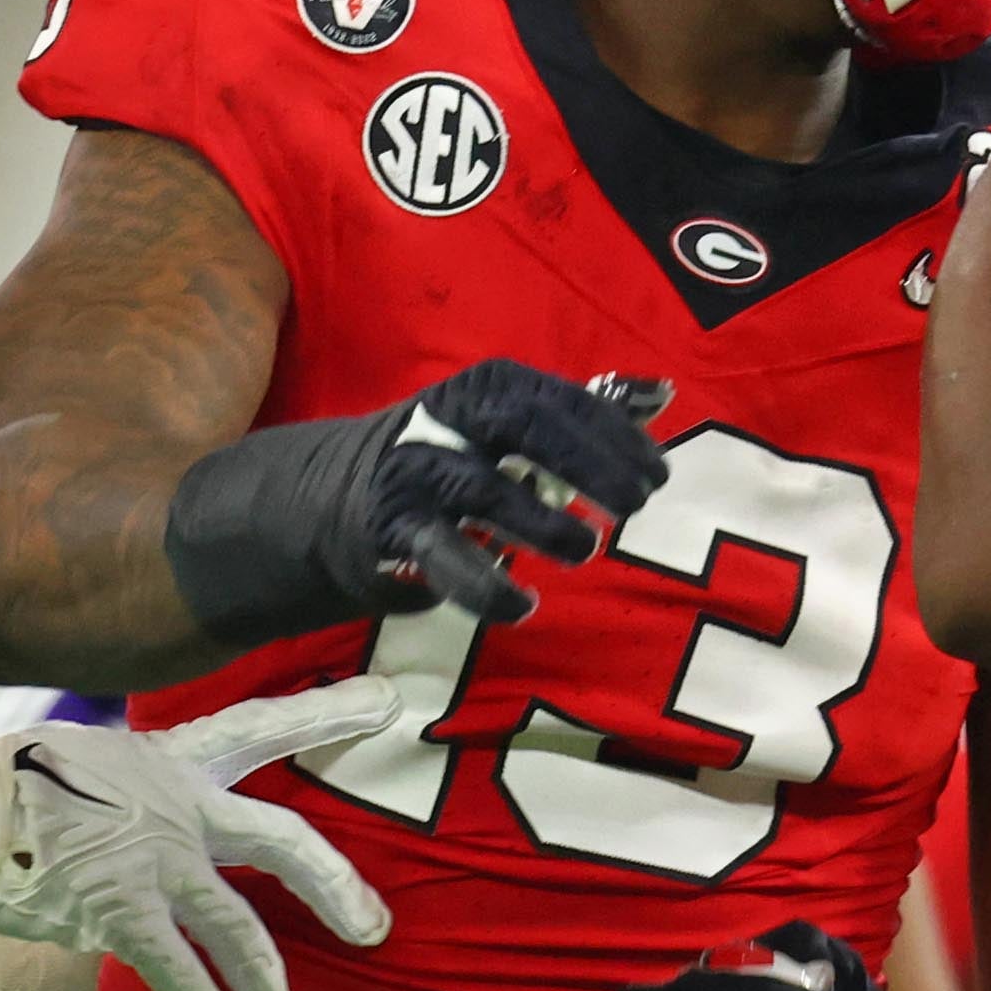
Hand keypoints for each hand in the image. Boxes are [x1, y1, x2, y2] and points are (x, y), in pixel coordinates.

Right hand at [0, 678, 403, 990]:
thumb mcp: (78, 757)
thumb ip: (125, 783)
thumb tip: (131, 800)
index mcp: (167, 760)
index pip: (258, 727)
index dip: (324, 713)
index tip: (386, 700)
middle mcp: (177, 807)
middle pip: (283, 840)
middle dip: (337, 886)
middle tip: (375, 924)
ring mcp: (154, 860)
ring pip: (240, 926)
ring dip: (267, 982)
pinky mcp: (120, 912)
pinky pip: (180, 972)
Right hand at [165, 360, 673, 642]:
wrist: (331, 502)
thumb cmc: (446, 463)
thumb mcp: (509, 429)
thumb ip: (582, 416)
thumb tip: (659, 393)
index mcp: (487, 388)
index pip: (563, 400)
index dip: (616, 435)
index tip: (656, 473)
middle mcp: (450, 419)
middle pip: (530, 428)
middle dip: (591, 465)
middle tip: (634, 506)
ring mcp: (416, 473)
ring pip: (486, 491)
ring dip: (543, 525)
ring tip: (584, 550)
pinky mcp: (392, 531)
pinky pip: (447, 560)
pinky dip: (489, 586)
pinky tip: (525, 602)